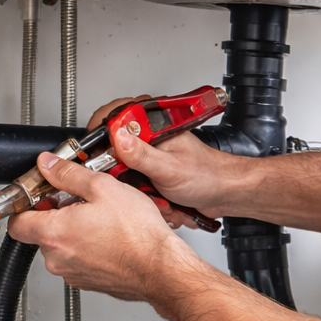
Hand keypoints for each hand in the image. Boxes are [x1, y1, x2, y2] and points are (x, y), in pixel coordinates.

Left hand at [8, 150, 207, 303]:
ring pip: (62, 247)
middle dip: (56, 215)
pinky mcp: (89, 283)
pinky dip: (89, 248)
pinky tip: (109, 238)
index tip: (40, 196)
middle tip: (81, 203)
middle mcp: (57, 259)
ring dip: (75, 232)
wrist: (161, 269)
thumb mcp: (102, 188)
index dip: (26, 205)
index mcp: (54, 233)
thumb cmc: (138, 235)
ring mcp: (72, 274)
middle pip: (41, 232)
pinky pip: (79, 260)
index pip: (17, 222)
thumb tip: (48, 165)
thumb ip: (68, 174)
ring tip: (101, 220)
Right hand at [83, 97, 250, 227]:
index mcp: (152, 126)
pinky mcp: (151, 174)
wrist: (225, 193)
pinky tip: (162, 202)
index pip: (112, 118)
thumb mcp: (170, 168)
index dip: (99, 136)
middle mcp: (148, 138)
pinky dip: (147, 200)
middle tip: (138, 186)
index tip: (95, 156)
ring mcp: (149, 157)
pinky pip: (135, 188)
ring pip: (123, 173)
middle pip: (112, 151)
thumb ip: (141, 154)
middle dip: (124, 177)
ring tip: (159, 198)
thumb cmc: (208, 175)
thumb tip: (117, 138)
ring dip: (138, 192)